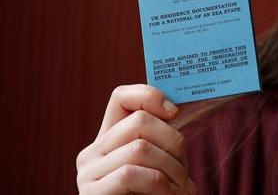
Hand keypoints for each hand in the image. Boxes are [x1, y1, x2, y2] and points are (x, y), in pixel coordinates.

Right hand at [76, 84, 196, 193]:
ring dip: (172, 168)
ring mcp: (88, 175)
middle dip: (174, 142)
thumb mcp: (159, 164)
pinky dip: (160, 184)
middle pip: (139, 122)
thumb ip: (160, 140)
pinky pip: (130, 174)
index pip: (121, 97)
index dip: (149, 95)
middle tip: (185, 170)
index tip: (176, 112)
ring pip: (140, 148)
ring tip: (182, 188)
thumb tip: (176, 107)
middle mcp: (92, 153)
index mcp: (108, 140)